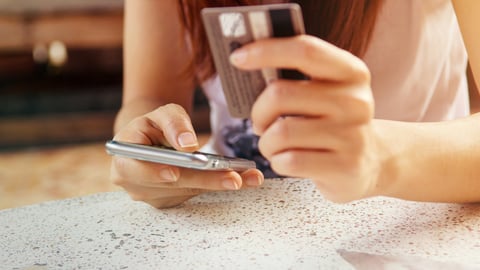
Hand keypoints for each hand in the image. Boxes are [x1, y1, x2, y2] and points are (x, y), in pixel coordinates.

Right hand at [110, 103, 263, 207]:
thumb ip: (173, 123)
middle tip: (233, 178)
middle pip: (172, 185)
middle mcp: (136, 185)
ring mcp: (154, 196)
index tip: (174, 173)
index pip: (134, 170)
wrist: (151, 141)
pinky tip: (245, 180)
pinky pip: (198, 193)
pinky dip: (220, 185)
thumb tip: (188, 144)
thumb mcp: (161, 114)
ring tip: (249, 177)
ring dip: (220, 184)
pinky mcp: (172, 200)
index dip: (153, 173)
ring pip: (190, 191)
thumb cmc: (154, 125)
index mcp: (124, 160)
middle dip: (204, 180)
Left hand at [230, 35, 383, 202]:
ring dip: (266, 142)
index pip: (305, 51)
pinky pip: (289, 161)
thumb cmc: (334, 122)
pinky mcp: (344, 167)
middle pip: (281, 94)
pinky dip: (277, 161)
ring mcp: (352, 136)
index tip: (239, 58)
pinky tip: (286, 160)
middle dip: (258, 111)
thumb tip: (248, 65)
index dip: (266, 51)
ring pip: (280, 133)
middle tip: (260, 122)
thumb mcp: (327, 91)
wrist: (371, 162)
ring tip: (274, 145)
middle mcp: (355, 101)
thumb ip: (297, 77)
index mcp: (352, 73)